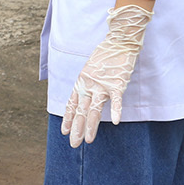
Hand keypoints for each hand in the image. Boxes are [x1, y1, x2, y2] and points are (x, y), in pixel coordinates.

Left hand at [61, 4, 151, 146]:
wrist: (119, 41)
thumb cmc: (106, 56)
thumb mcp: (91, 70)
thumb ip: (88, 84)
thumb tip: (86, 98)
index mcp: (81, 81)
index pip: (72, 103)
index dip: (67, 118)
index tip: (64, 132)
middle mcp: (89, 84)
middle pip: (81, 110)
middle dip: (76, 128)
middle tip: (73, 144)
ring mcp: (102, 84)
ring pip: (95, 108)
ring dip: (91, 125)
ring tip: (88, 140)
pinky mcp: (117, 83)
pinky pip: (116, 99)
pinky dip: (116, 110)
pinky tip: (115, 122)